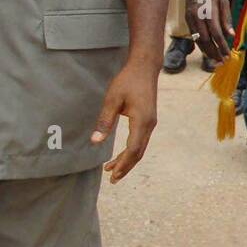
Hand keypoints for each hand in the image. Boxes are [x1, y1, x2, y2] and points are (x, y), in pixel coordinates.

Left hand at [91, 59, 158, 184]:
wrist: (145, 68)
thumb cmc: (127, 81)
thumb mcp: (112, 100)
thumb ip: (105, 121)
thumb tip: (95, 142)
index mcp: (142, 121)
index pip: (133, 149)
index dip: (123, 163)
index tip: (111, 174)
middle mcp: (149, 125)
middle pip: (138, 152)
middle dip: (125, 166)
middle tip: (112, 179)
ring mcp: (150, 123)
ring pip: (140, 148)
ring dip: (128, 160)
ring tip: (112, 169)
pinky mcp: (148, 120)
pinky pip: (141, 140)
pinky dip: (131, 150)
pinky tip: (121, 154)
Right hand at [185, 0, 233, 60]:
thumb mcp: (224, 1)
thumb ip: (227, 19)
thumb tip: (231, 35)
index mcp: (209, 11)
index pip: (216, 33)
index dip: (222, 46)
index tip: (228, 55)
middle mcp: (197, 17)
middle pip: (205, 40)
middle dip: (214, 52)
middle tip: (221, 61)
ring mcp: (190, 18)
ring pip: (198, 39)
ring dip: (206, 51)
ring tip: (215, 59)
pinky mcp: (186, 19)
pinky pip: (193, 35)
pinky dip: (200, 44)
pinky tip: (206, 49)